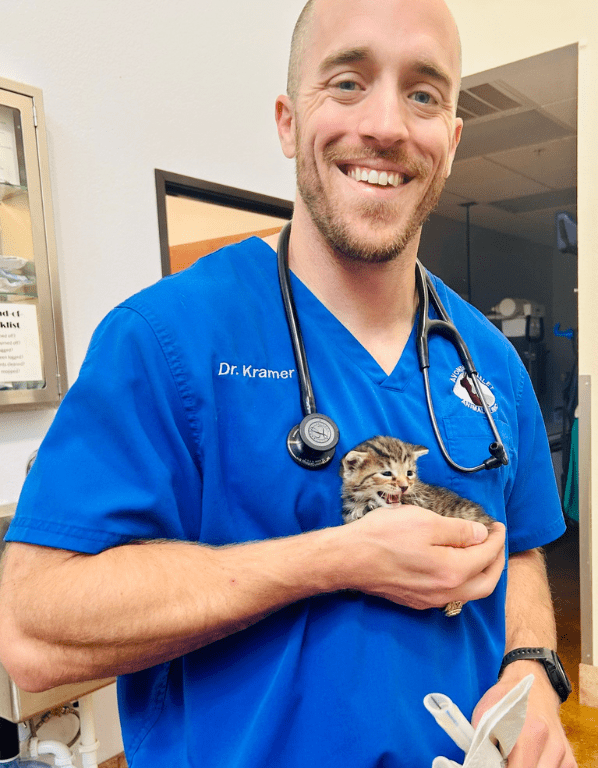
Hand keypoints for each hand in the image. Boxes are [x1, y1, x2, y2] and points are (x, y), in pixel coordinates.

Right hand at [339, 505, 504, 609]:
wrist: (348, 558)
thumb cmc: (382, 536)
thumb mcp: (425, 521)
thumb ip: (458, 530)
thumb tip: (481, 535)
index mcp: (452, 571)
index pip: (487, 555)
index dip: (497, 538)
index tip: (497, 525)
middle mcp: (445, 592)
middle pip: (486, 582)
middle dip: (496, 561)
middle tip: (496, 541)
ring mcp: (429, 600)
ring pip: (468, 591)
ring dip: (480, 572)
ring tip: (478, 551)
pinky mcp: (414, 600)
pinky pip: (449, 593)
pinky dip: (460, 579)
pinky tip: (452, 564)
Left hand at [472, 661, 576, 766]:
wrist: (533, 681)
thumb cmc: (507, 698)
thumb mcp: (485, 714)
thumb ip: (481, 742)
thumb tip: (477, 763)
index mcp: (529, 734)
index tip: (497, 764)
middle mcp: (551, 745)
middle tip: (505, 761)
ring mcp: (562, 753)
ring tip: (516, 758)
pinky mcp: (569, 758)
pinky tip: (531, 760)